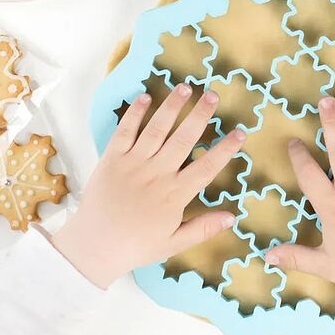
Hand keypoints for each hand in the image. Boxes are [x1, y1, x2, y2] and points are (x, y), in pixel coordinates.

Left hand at [53, 84, 244, 288]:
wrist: (94, 246)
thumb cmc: (135, 246)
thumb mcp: (173, 244)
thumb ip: (203, 228)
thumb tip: (232, 216)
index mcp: (174, 195)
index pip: (207, 167)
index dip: (225, 149)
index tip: (240, 132)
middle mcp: (157, 174)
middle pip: (184, 138)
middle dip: (200, 115)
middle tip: (213, 95)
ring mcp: (133, 164)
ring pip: (157, 129)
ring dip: (172, 106)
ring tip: (185, 87)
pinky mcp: (112, 158)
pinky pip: (125, 131)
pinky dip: (135, 113)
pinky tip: (146, 97)